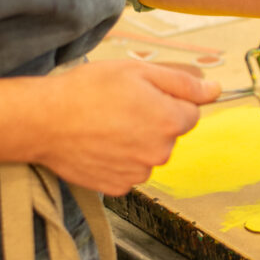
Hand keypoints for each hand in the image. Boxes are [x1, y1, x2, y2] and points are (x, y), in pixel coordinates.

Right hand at [37, 60, 219, 195]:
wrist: (44, 121)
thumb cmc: (90, 90)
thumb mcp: (141, 72)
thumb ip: (184, 83)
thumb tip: (215, 90)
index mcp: (171, 122)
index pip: (190, 113)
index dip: (168, 100)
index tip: (143, 95)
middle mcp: (160, 152)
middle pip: (170, 134)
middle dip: (154, 121)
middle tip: (121, 107)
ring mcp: (138, 173)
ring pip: (150, 153)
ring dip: (137, 141)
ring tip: (107, 126)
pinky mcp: (118, 187)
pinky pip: (130, 170)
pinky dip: (120, 159)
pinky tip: (101, 145)